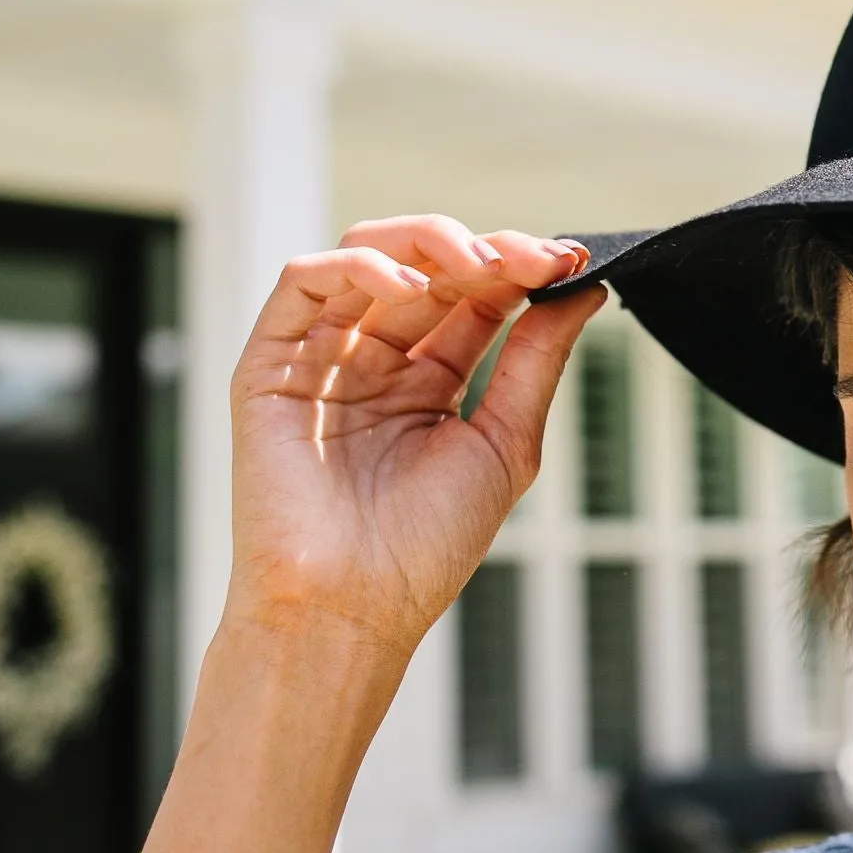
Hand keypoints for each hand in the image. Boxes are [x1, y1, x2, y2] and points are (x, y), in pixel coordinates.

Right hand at [226, 215, 604, 670]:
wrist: (351, 611)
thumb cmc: (424, 548)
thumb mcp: (504, 442)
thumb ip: (535, 360)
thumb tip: (584, 287)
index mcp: (426, 380)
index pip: (473, 295)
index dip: (518, 268)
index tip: (570, 262)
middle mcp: (373, 361)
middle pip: (425, 266)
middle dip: (483, 250)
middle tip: (534, 257)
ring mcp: (320, 360)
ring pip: (364, 256)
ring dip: (426, 242)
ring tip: (479, 262)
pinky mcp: (268, 367)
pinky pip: (301, 284)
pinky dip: (356, 267)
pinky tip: (409, 284)